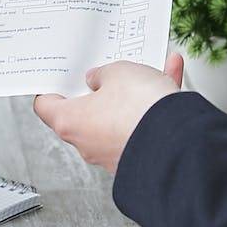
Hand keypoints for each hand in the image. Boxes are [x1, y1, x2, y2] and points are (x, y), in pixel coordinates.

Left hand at [33, 54, 185, 172]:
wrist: (180, 142)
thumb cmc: (139, 109)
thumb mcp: (118, 72)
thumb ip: (104, 73)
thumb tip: (100, 80)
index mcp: (71, 122)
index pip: (46, 107)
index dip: (50, 88)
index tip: (57, 78)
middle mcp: (88, 143)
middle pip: (84, 112)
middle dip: (97, 91)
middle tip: (105, 72)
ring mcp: (113, 152)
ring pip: (119, 116)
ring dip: (132, 94)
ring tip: (149, 70)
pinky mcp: (140, 155)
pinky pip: (143, 124)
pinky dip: (155, 105)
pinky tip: (171, 77)